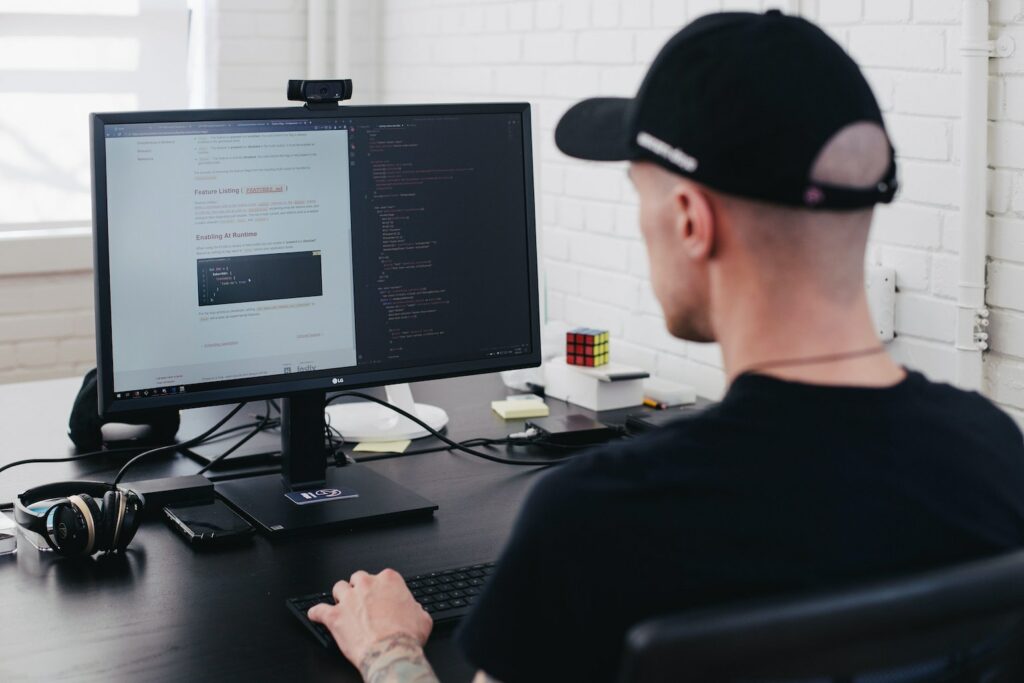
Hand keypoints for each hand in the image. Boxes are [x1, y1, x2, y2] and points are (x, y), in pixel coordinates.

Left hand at [308, 568, 432, 669]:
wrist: (390, 652)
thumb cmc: (406, 636)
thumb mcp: (422, 618)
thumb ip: (415, 609)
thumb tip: (414, 610)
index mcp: (389, 580)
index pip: (382, 576)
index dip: (381, 588)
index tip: (381, 597)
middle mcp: (366, 585)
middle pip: (357, 578)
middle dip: (359, 588)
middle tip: (362, 601)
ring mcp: (348, 599)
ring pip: (338, 588)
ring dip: (340, 596)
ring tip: (342, 605)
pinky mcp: (334, 616)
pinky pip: (318, 610)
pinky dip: (316, 613)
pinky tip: (316, 615)